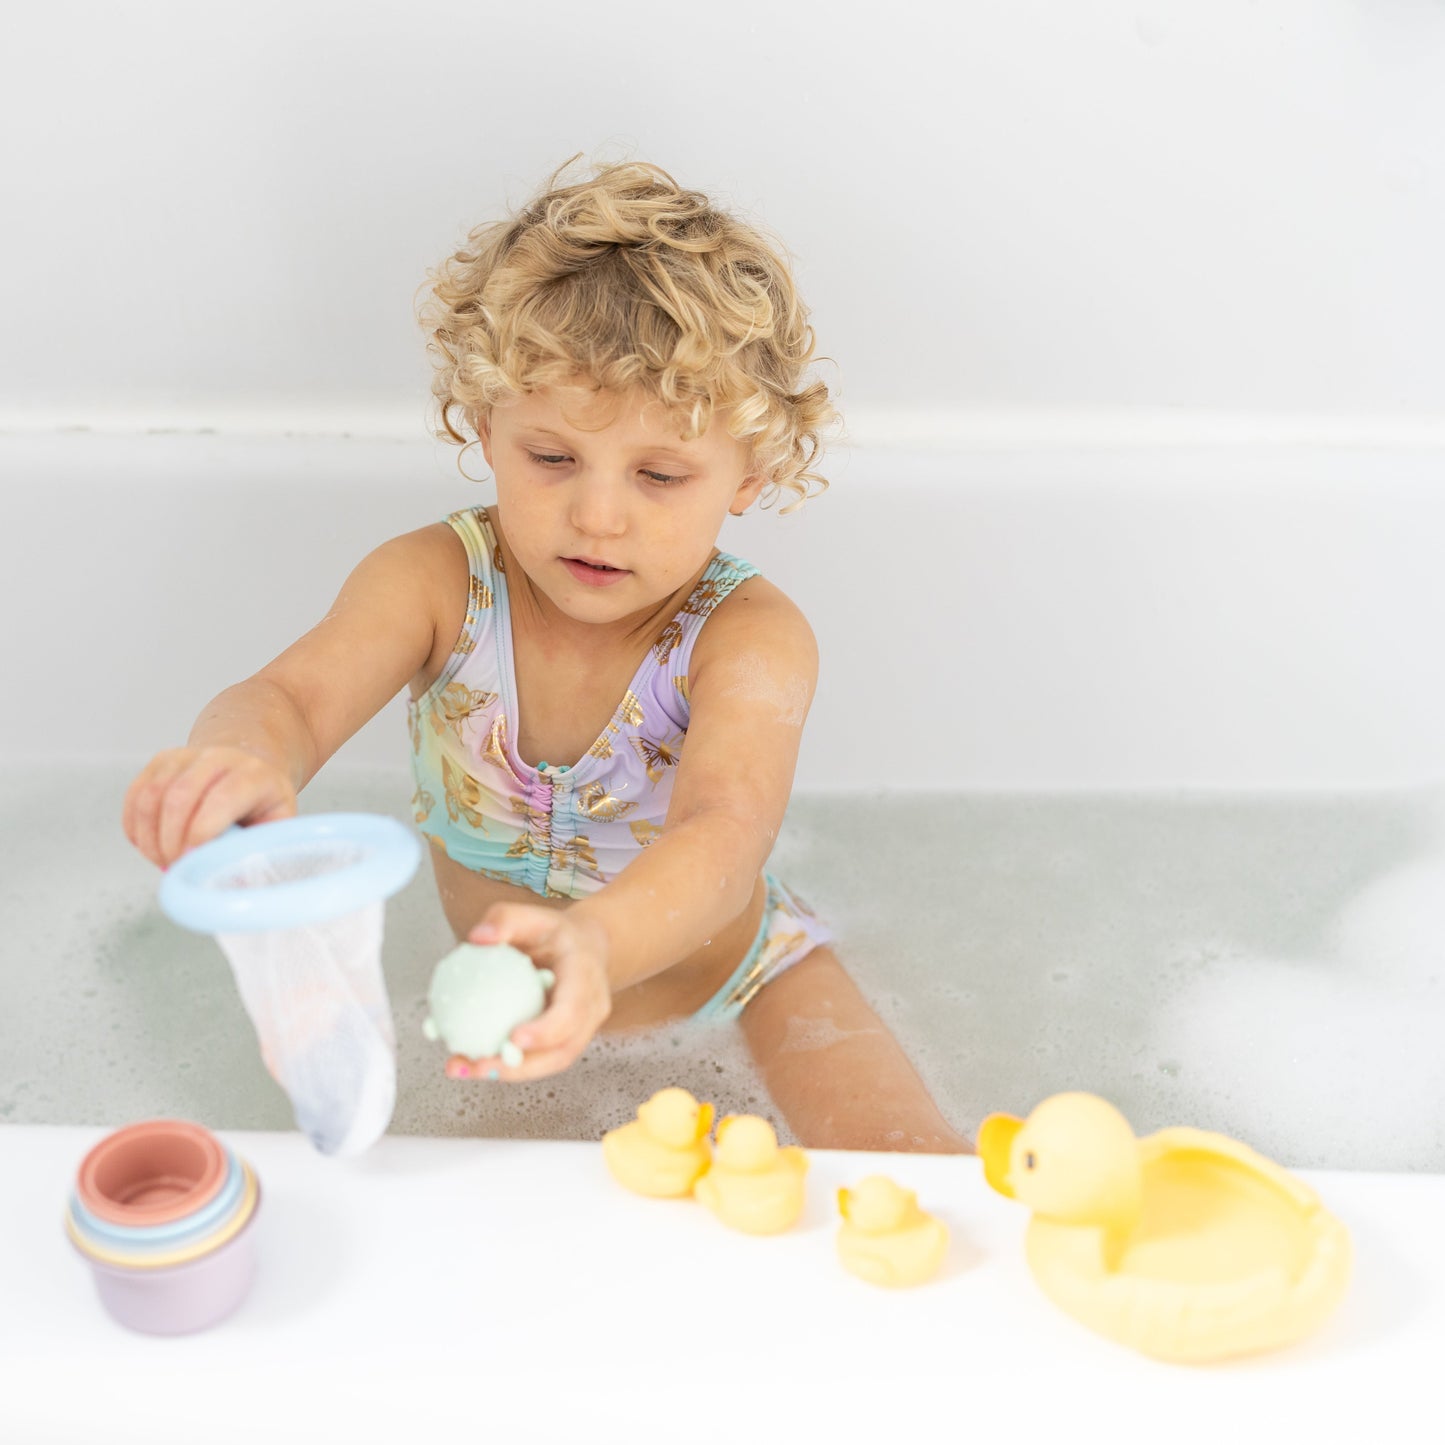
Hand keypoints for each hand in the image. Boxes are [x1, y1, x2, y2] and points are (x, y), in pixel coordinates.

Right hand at [122, 746, 297, 867]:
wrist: (248, 763)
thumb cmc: (261, 802)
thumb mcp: (276, 825)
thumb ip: (260, 852)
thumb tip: (237, 888)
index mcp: (254, 775)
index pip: (223, 798)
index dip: (202, 831)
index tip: (190, 859)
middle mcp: (218, 758)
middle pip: (180, 797)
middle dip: (170, 841)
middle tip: (175, 866)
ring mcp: (186, 756)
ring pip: (151, 796)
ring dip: (150, 838)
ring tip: (163, 860)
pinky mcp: (160, 761)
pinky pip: (136, 795)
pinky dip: (135, 827)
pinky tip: (148, 846)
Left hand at [445, 904, 611, 1083]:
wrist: (584, 948)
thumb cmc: (554, 932)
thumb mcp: (533, 916)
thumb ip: (505, 919)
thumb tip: (477, 938)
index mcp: (586, 978)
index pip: (572, 1011)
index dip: (546, 1030)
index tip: (514, 1039)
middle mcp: (591, 1010)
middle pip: (563, 1050)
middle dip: (521, 1067)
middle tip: (478, 1066)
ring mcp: (581, 1030)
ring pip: (550, 1062)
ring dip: (508, 1072)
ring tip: (465, 1068)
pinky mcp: (565, 1041)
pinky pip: (538, 1059)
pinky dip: (506, 1064)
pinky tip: (470, 1060)